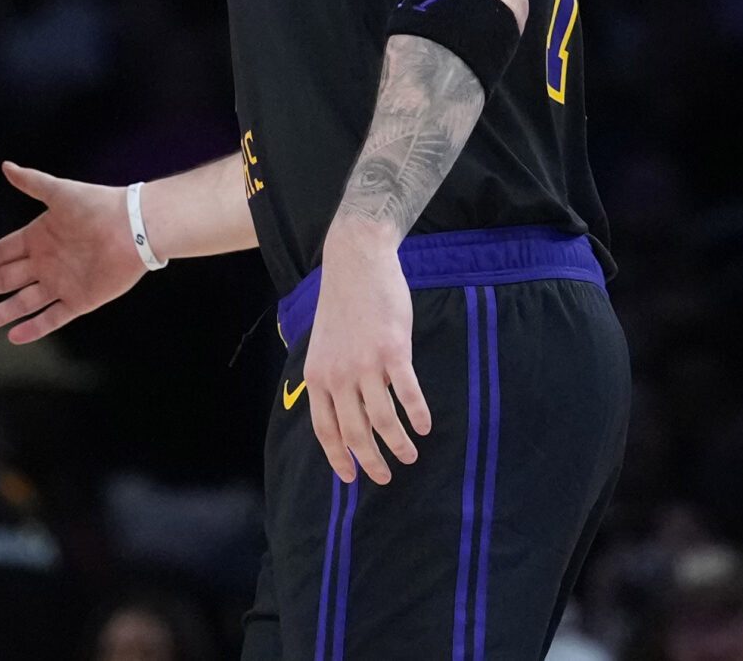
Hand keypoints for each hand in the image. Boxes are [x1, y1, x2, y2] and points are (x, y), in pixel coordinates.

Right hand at [0, 162, 143, 341]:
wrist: (134, 227)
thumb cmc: (98, 205)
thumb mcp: (59, 192)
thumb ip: (32, 182)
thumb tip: (6, 166)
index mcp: (38, 237)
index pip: (0, 254)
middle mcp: (46, 262)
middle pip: (4, 280)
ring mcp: (62, 283)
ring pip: (22, 302)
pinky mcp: (80, 299)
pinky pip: (53, 317)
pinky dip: (34, 328)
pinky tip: (13, 336)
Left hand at [300, 222, 429, 484]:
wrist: (355, 263)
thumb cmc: (342, 305)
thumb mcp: (324, 345)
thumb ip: (331, 377)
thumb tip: (343, 411)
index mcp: (317, 376)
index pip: (325, 429)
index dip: (338, 457)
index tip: (350, 477)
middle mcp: (338, 376)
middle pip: (355, 432)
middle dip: (371, 461)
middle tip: (385, 477)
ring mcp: (366, 365)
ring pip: (384, 420)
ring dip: (399, 444)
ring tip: (410, 456)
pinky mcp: (393, 352)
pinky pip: (408, 394)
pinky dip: (418, 415)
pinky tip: (425, 426)